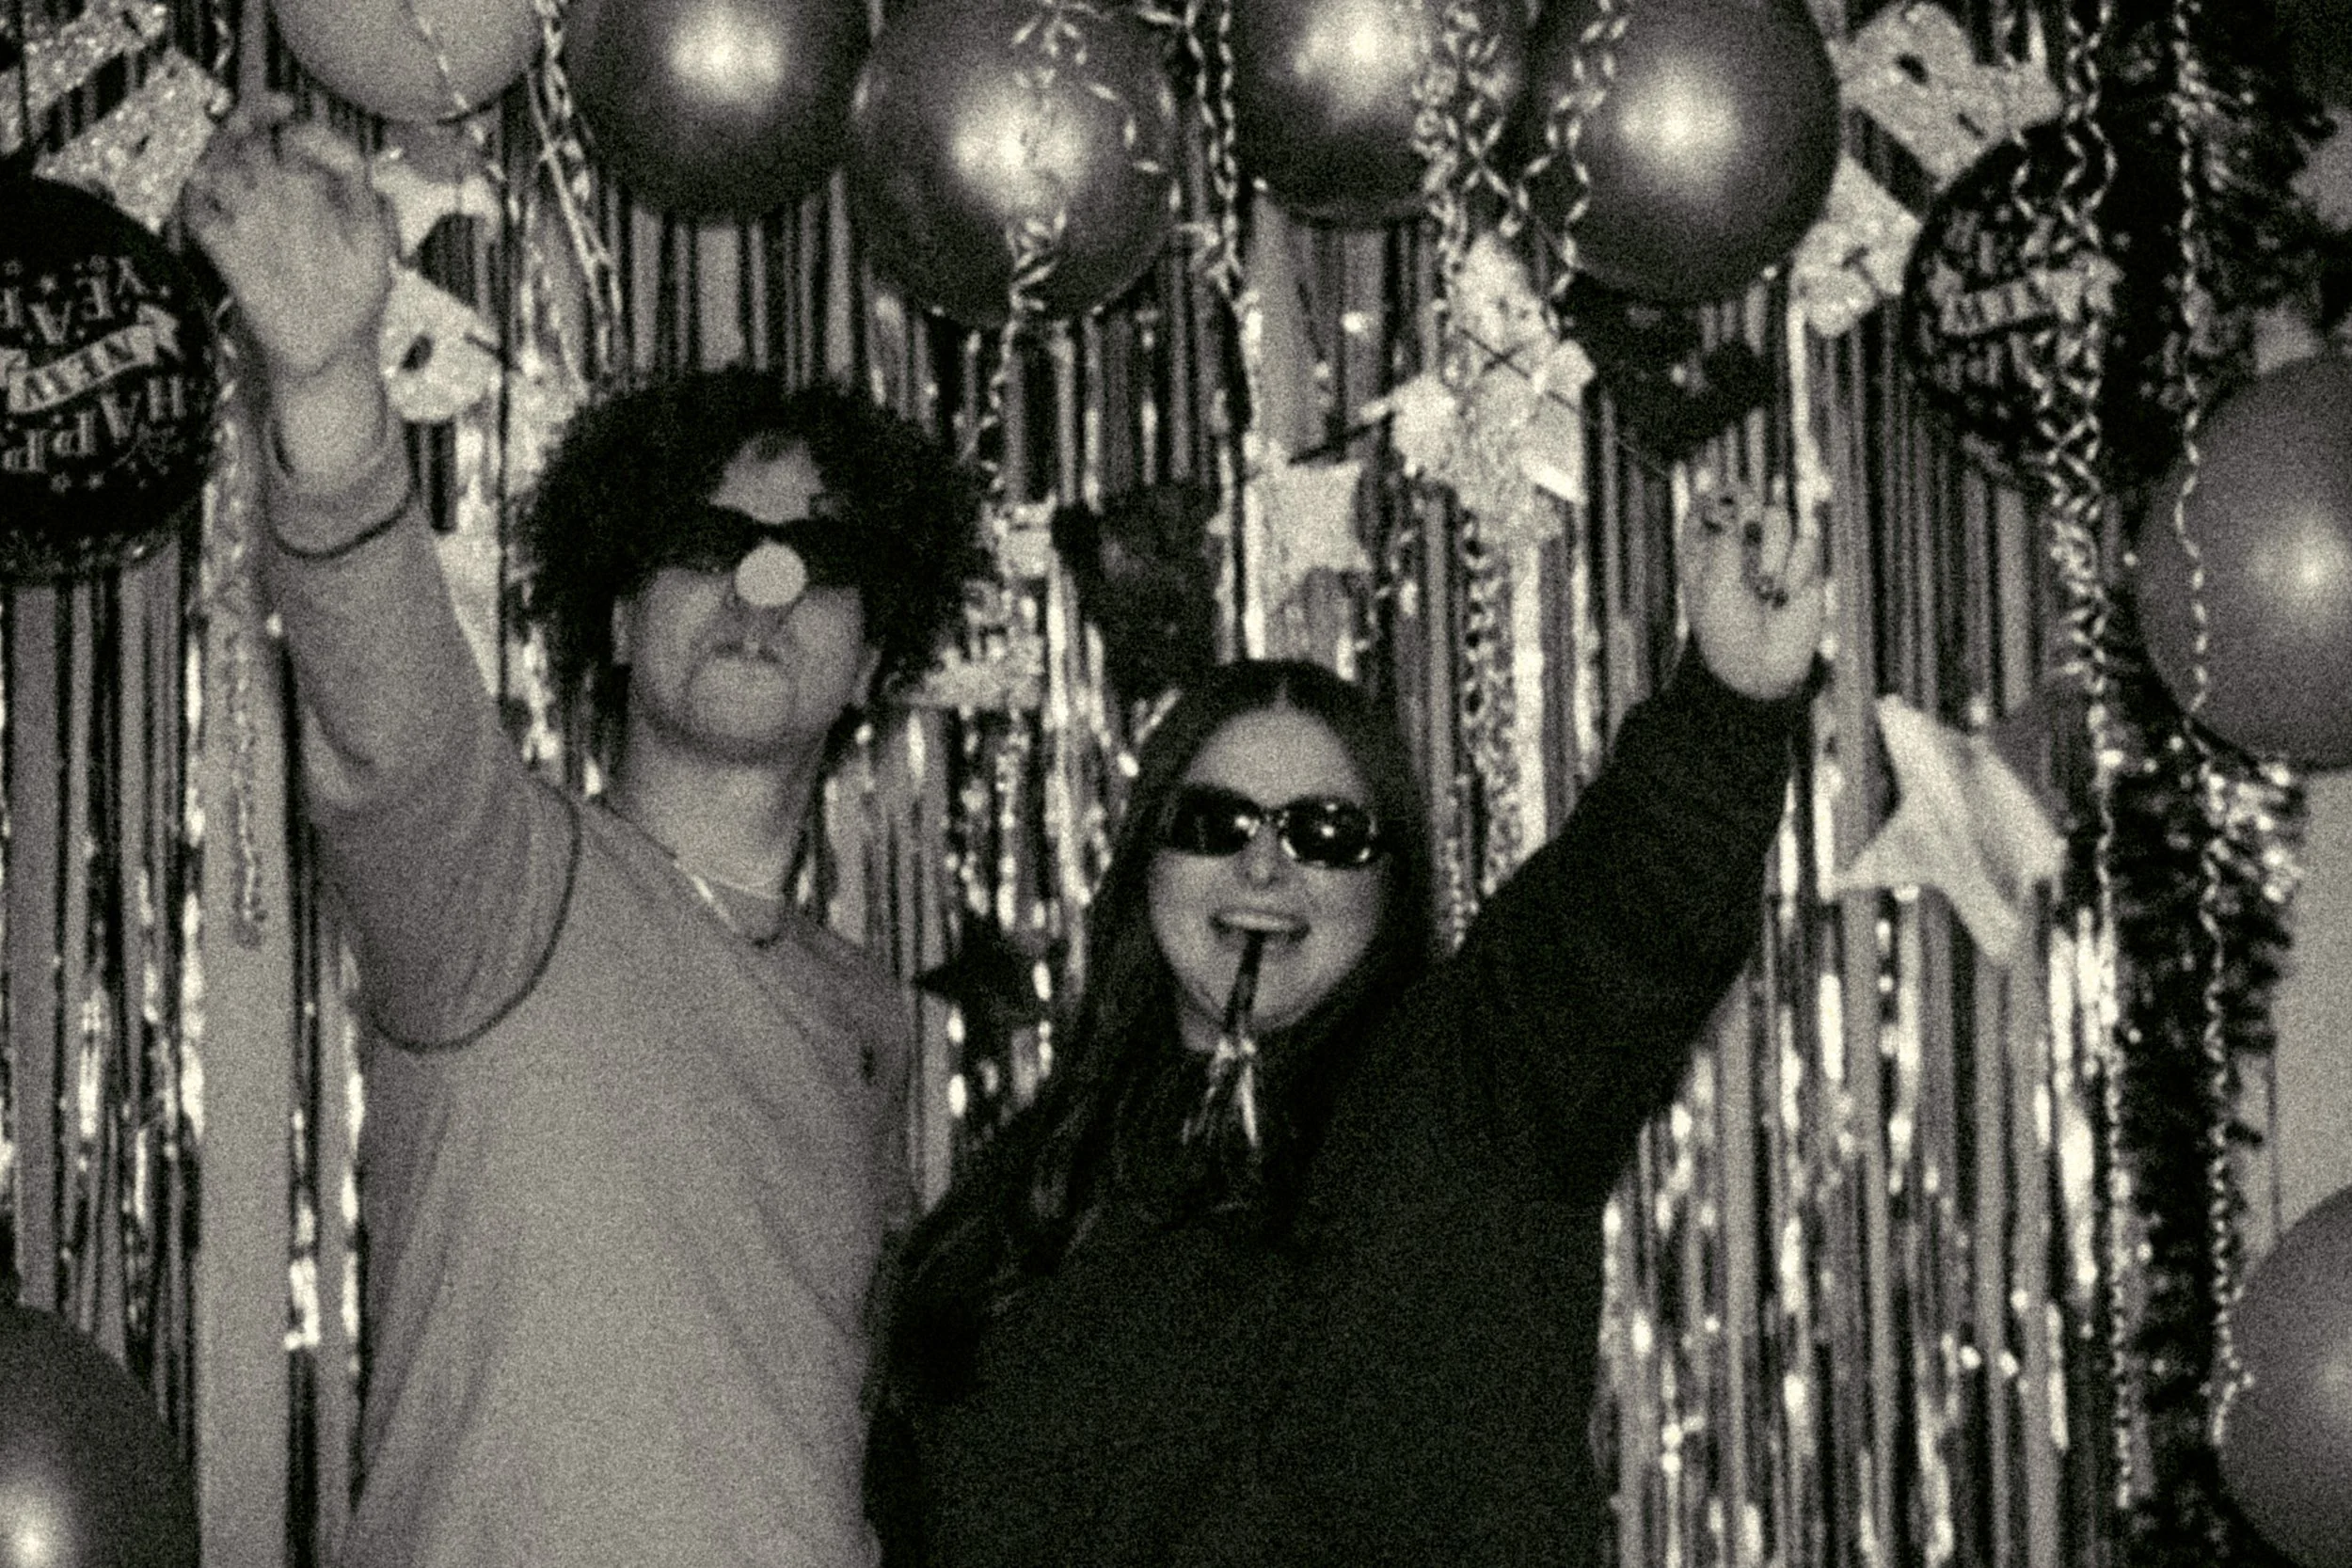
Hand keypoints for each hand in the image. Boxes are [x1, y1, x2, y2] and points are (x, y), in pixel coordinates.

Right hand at [182, 97, 393, 388]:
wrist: (334, 350)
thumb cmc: (357, 294)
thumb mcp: (373, 237)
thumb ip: (361, 196)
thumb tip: (341, 151)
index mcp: (312, 188)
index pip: (291, 135)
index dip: (288, 118)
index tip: (293, 120)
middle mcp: (275, 197)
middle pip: (248, 139)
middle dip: (247, 116)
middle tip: (256, 113)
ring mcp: (248, 220)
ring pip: (216, 165)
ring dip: (217, 147)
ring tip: (232, 142)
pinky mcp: (225, 250)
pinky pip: (198, 213)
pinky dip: (195, 195)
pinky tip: (205, 186)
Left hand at [1677, 484, 1826, 701]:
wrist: (1760, 668)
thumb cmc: (1726, 630)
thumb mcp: (1713, 586)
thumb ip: (1724, 542)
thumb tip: (1738, 507)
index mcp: (1704, 547)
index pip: (1707, 502)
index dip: (1715, 497)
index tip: (1718, 511)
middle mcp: (1737, 544)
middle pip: (1747, 498)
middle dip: (1748, 518)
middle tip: (1746, 540)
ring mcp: (1771, 552)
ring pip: (1779, 517)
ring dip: (1772, 553)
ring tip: (1764, 590)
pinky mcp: (1803, 565)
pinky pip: (1808, 541)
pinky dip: (1796, 569)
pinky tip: (1784, 597)